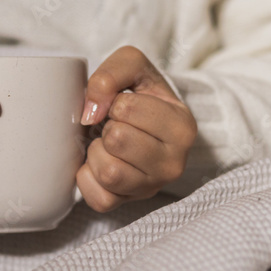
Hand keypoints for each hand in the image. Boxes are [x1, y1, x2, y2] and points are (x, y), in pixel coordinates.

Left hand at [77, 46, 196, 211]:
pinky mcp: (126, 204)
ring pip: (108, 172)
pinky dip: (87, 176)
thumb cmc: (138, 95)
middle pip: (117, 140)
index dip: (115, 102)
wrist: (141, 124)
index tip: (125, 107)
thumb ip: (112, 73)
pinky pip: (96, 196)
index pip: (126, 109)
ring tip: (108, 144)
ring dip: (97, 152)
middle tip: (115, 126)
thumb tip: (91, 111)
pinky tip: (100, 163)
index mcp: (182, 127)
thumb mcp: (133, 66)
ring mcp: (151, 188)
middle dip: (107, 127)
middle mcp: (174, 163)